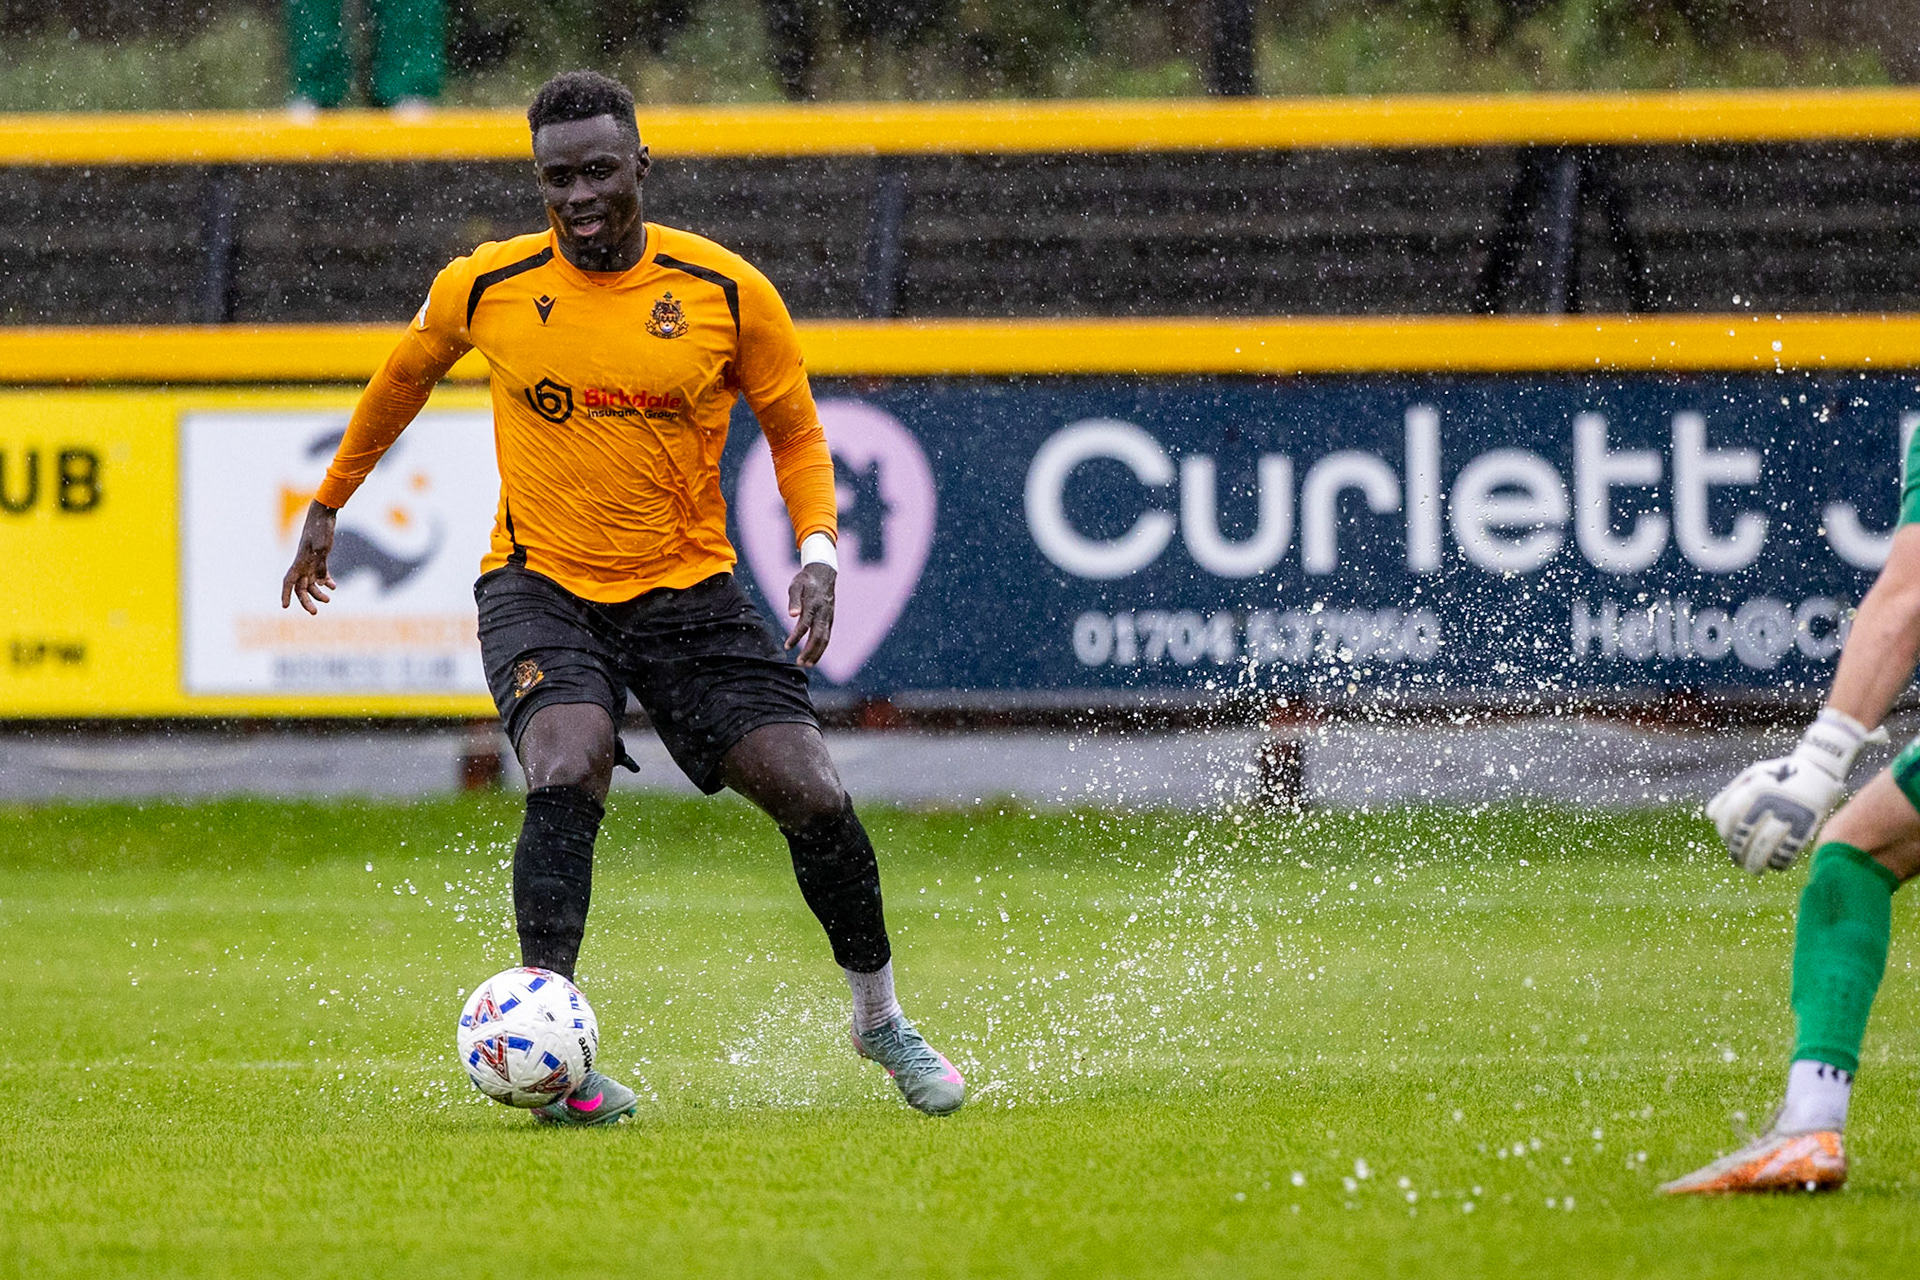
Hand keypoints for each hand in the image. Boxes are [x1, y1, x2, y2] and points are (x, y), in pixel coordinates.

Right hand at [280, 500, 338, 613]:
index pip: (288, 582)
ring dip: (318, 593)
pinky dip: (326, 582)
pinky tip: (333, 587)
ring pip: (312, 584)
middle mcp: (303, 564)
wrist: (323, 515)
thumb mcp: (320, 543)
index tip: (285, 607)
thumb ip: (319, 557)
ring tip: (328, 599)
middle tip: (314, 613)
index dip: (285, 594)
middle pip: (301, 587)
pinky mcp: (320, 559)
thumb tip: (321, 573)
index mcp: (299, 561)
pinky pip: (321, 575)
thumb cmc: (319, 528)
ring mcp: (311, 562)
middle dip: (306, 601)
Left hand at [784, 562, 834, 666]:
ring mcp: (828, 617)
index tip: (787, 646)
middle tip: (799, 663)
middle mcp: (823, 613)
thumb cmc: (806, 580)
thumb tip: (792, 614)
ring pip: (825, 639)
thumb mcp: (796, 585)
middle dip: (810, 651)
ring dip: (817, 653)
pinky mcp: (830, 619)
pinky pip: (827, 636)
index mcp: (813, 604)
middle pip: (818, 636)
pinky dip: (821, 648)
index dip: (796, 637)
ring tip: (807, 664)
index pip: (805, 625)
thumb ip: (794, 600)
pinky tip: (814, 655)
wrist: (824, 573)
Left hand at [1705, 710, 1870, 874]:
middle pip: (1746, 834)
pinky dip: (1780, 861)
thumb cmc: (1779, 774)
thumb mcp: (1753, 776)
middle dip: (1739, 852)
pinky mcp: (1807, 825)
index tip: (1727, 841)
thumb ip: (1730, 794)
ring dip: (1757, 862)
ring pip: (1766, 845)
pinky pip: (1790, 849)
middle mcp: (1770, 802)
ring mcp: (1789, 814)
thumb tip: (1711, 816)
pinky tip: (1774, 865)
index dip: (1726, 833)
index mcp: (1755, 789)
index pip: (1731, 817)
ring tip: (1754, 869)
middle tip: (1738, 861)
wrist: (1820, 770)